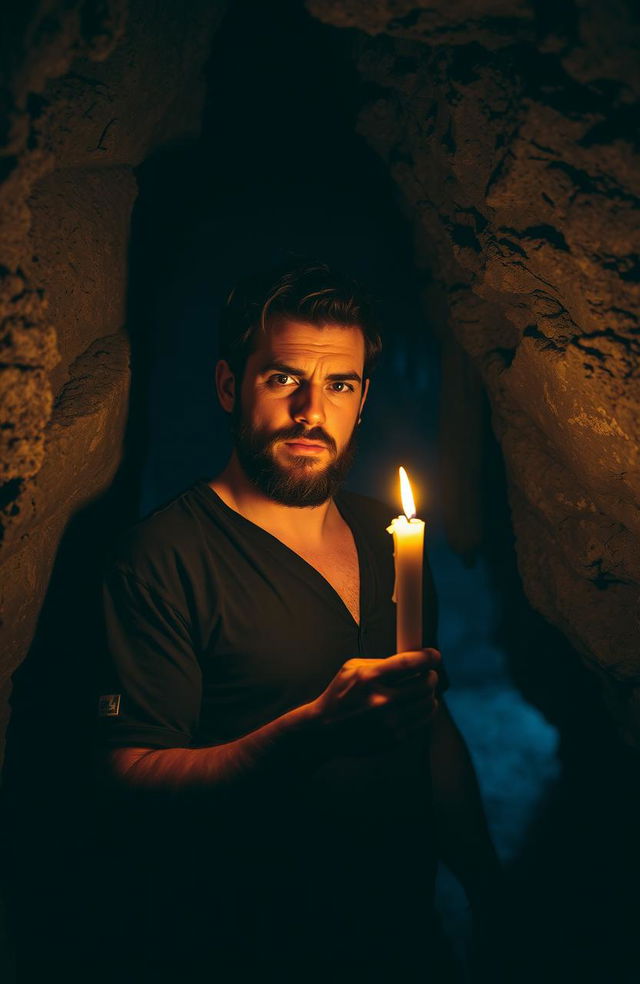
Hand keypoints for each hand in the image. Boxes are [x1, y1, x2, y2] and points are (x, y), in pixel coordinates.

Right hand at [308, 649, 440, 754]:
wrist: (326, 730)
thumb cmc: (340, 695)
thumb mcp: (352, 668)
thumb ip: (382, 662)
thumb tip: (412, 658)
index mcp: (370, 678)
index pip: (409, 664)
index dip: (428, 657)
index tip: (435, 656)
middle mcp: (382, 701)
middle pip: (425, 684)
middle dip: (431, 676)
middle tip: (428, 674)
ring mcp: (390, 722)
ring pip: (429, 703)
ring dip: (429, 694)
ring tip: (420, 691)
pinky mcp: (395, 738)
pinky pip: (424, 720)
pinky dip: (424, 710)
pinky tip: (414, 706)